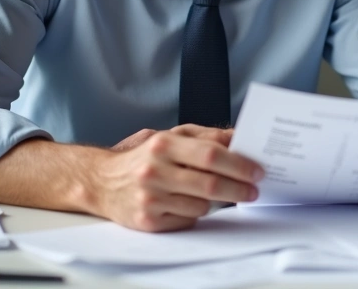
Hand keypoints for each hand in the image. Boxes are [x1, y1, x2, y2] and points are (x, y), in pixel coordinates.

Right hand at [93, 124, 260, 231]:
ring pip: (201, 205)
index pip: (211, 154)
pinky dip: (195, 213)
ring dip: (217, 202)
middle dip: (239, 188)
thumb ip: (205, 136)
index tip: (257, 170)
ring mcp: (150, 198)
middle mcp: (154, 171)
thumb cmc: (143, 156)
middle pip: (210, 183)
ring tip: (219, 194)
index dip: (239, 164)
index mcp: (163, 144)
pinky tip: (190, 203)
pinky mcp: (148, 221)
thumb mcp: (171, 136)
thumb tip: (239, 138)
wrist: (100, 181)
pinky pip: (187, 220)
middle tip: (254, 190)